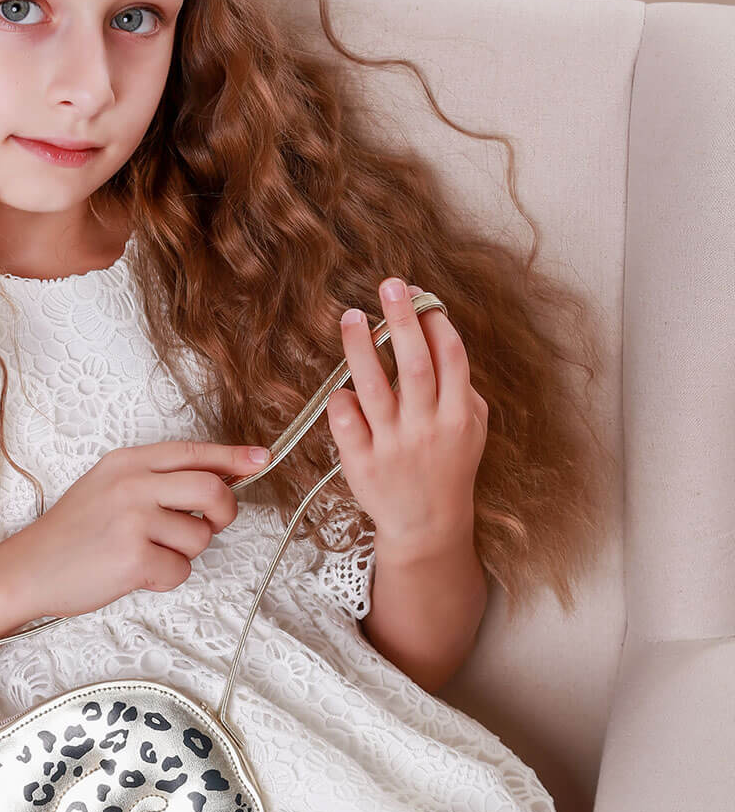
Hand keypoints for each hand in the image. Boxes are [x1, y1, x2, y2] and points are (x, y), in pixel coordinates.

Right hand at [17, 440, 269, 620]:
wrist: (28, 569)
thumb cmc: (74, 532)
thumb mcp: (108, 486)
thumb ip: (156, 478)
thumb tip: (218, 479)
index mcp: (128, 461)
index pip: (193, 453)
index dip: (232, 458)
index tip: (261, 459)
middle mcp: (133, 484)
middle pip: (211, 489)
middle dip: (223, 512)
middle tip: (210, 524)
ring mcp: (134, 520)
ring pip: (200, 537)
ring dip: (184, 553)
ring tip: (148, 553)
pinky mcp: (134, 558)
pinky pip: (181, 571)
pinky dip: (166, 578)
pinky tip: (136, 573)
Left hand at [325, 278, 487, 558]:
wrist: (427, 526)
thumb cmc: (448, 466)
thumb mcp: (470, 428)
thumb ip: (461, 386)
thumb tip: (439, 334)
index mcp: (458, 415)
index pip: (450, 358)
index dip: (435, 322)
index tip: (419, 293)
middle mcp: (427, 428)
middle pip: (415, 365)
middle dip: (403, 320)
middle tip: (389, 285)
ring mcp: (393, 446)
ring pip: (374, 388)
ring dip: (362, 348)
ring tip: (351, 316)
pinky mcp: (362, 463)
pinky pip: (346, 423)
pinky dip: (342, 400)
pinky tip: (340, 385)